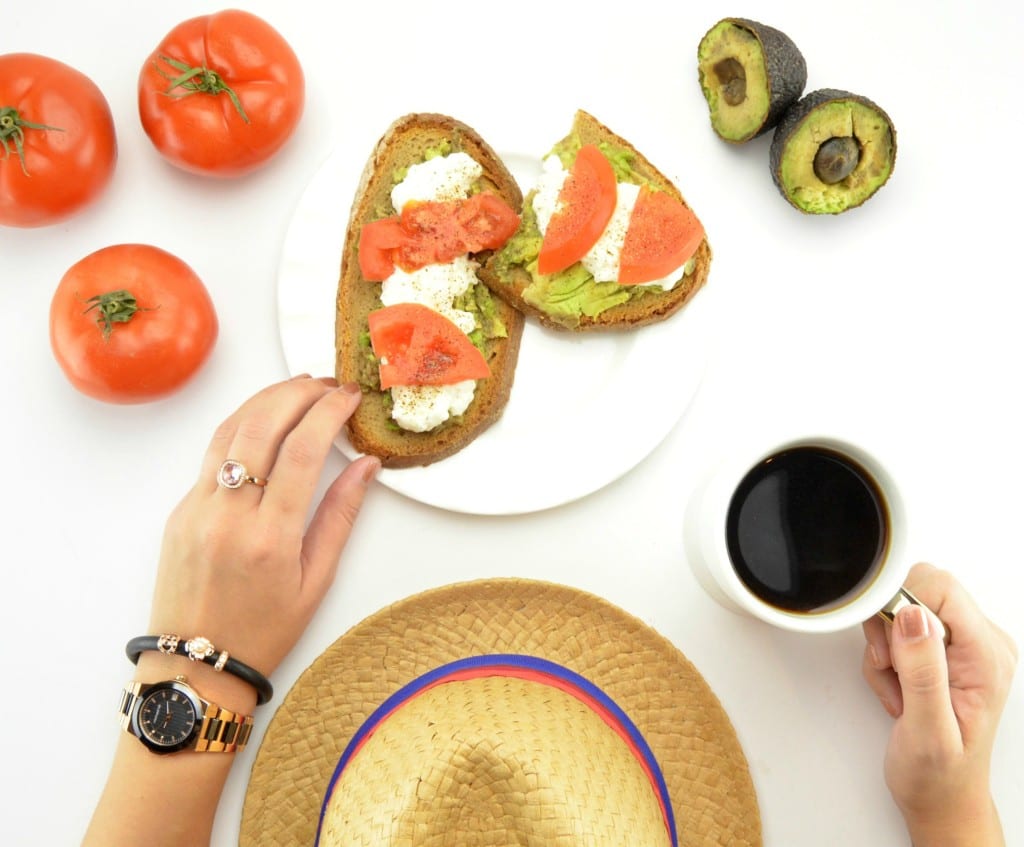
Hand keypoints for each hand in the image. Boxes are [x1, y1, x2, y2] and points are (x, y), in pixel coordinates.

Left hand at [141, 376, 380, 707]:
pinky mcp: (179, 509)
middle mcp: (228, 516)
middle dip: (298, 393)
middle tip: (327, 384)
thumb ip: (341, 517)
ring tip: (298, 388)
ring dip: (266, 399)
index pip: (302, 450)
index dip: (329, 412)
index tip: (349, 396)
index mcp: (270, 538)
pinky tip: (265, 418)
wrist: (196, 664)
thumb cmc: (264, 631)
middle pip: (262, 427)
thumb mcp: (316, 580)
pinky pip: (212, 453)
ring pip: (229, 430)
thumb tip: (367, 465)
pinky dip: (241, 424)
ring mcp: (196, 509)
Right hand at [862, 563, 1016, 845]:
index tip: (890, 647)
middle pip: (919, 590)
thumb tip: (911, 615)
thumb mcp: (928, 730)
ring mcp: (963, 645)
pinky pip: (900, 625)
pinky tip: (898, 686)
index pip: (941, 588)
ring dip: (885, 645)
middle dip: (889, 629)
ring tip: (897, 685)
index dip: (901, 607)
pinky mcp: (943, 649)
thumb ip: (922, 671)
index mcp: (987, 656)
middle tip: (892, 670)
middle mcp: (981, 643)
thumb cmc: (938, 775)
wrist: (941, 797)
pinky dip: (886, 654)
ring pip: (903, 606)